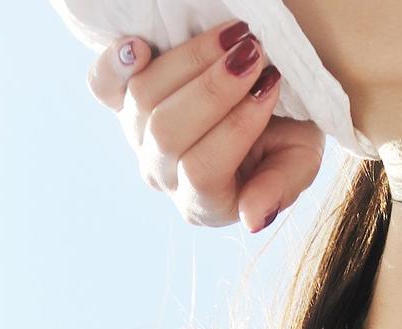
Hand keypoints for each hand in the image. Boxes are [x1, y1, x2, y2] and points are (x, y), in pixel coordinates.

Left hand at [87, 25, 324, 232]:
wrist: (261, 98)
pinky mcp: (120, 100)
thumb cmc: (284, 135)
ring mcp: (137, 137)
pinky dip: (115, 64)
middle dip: (214, 88)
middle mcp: (162, 173)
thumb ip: (281, 188)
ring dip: (189, 60)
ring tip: (232, 35)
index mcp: (204, 202)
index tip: (271, 84)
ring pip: (144, 100)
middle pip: (168, 133)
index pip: (203, 171)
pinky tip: (140, 46)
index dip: (237, 125)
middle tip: (254, 51)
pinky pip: (103, 85)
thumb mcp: (298, 161)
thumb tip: (253, 219)